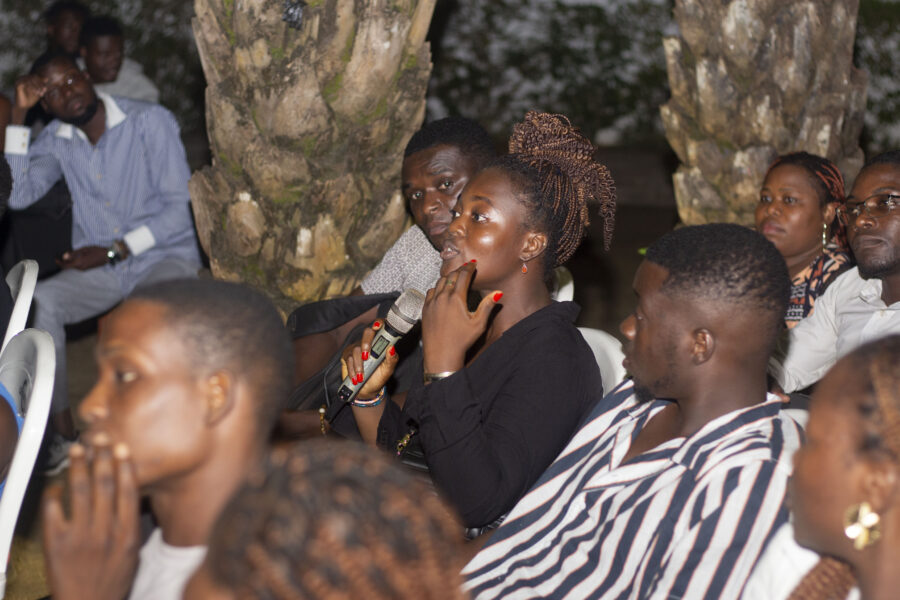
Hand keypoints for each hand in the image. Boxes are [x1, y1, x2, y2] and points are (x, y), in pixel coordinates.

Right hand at [13, 75, 44, 111]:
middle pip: (34, 77)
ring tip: (40, 93)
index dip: (42, 81)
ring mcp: (19, 80)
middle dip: (40, 84)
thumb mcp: (39, 92)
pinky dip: (32, 88)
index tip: (46, 88)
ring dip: (37, 86)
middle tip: (44, 91)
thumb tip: (47, 78)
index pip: (36, 76)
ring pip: (31, 79)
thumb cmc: (31, 99)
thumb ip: (42, 85)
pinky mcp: (17, 85)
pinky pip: (26, 83)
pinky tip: (35, 93)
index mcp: (26, 78)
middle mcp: (22, 78)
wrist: (24, 106)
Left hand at [42, 437, 140, 599]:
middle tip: (99, 439)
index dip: (124, 466)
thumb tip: (128, 497)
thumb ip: (130, 525)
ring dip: (79, 466)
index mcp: (127, 534)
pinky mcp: (57, 544)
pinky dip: (54, 494)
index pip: (127, 491)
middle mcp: (105, 531)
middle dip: (102, 457)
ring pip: (80, 491)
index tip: (121, 448)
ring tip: (77, 449)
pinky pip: (53, 511)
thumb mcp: (133, 554)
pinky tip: (55, 484)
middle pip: (104, 485)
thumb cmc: (112, 582)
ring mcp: (80, 537)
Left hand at [56, 246, 108, 269]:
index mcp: (79, 263)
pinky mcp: (86, 268)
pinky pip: (77, 266)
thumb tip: (64, 256)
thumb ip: (73, 254)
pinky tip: (75, 256)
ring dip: (69, 262)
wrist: (107, 255)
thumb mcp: (84, 249)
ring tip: (69, 254)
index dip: (59, 263)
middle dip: (64, 262)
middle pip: (68, 267)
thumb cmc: (96, 250)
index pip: (65, 266)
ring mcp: (84, 269)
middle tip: (61, 254)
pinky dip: (74, 262)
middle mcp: (81, 268)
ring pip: (73, 266)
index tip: (55, 258)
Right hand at [340, 320, 398, 399]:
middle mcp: (368, 342)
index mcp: (380, 343)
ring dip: (359, 365)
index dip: (379, 323)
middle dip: (366, 343)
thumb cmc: (379, 376)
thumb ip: (392, 359)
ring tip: (362, 377)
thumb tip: (391, 348)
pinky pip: (348, 358)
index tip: (378, 326)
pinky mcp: (347, 356)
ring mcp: (357, 348)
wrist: (367, 389)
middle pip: (367, 333)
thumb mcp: (388, 370)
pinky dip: (352, 369)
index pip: (380, 327)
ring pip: (356, 349)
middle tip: (366, 357)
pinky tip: (356, 378)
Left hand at [421, 261, 501, 372]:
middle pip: (450, 276)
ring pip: (439, 282)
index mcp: (456, 298)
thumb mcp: (478, 324)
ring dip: (448, 277)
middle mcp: (442, 297)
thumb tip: (498, 293)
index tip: (473, 264)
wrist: (441, 354)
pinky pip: (430, 292)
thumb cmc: (462, 341)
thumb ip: (488, 306)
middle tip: (465, 268)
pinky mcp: (425, 309)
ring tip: (454, 277)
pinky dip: (437, 287)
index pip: (463, 276)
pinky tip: (441, 291)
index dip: (469, 268)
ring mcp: (432, 302)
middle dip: (459, 271)